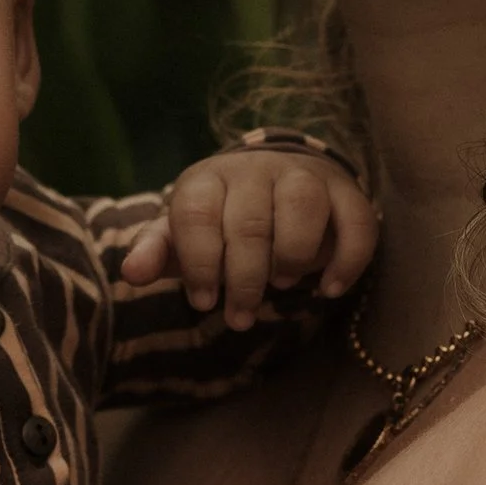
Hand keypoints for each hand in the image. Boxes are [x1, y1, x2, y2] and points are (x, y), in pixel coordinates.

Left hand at [120, 147, 376, 332]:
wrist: (280, 181)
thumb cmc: (223, 220)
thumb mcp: (185, 235)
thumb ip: (158, 251)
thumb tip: (130, 274)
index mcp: (208, 178)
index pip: (196, 215)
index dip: (199, 263)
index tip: (204, 301)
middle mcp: (255, 169)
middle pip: (248, 222)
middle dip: (244, 279)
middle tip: (240, 316)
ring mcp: (303, 174)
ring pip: (301, 206)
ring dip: (291, 256)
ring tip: (282, 285)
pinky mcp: (345, 190)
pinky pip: (354, 221)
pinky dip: (346, 260)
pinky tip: (330, 288)